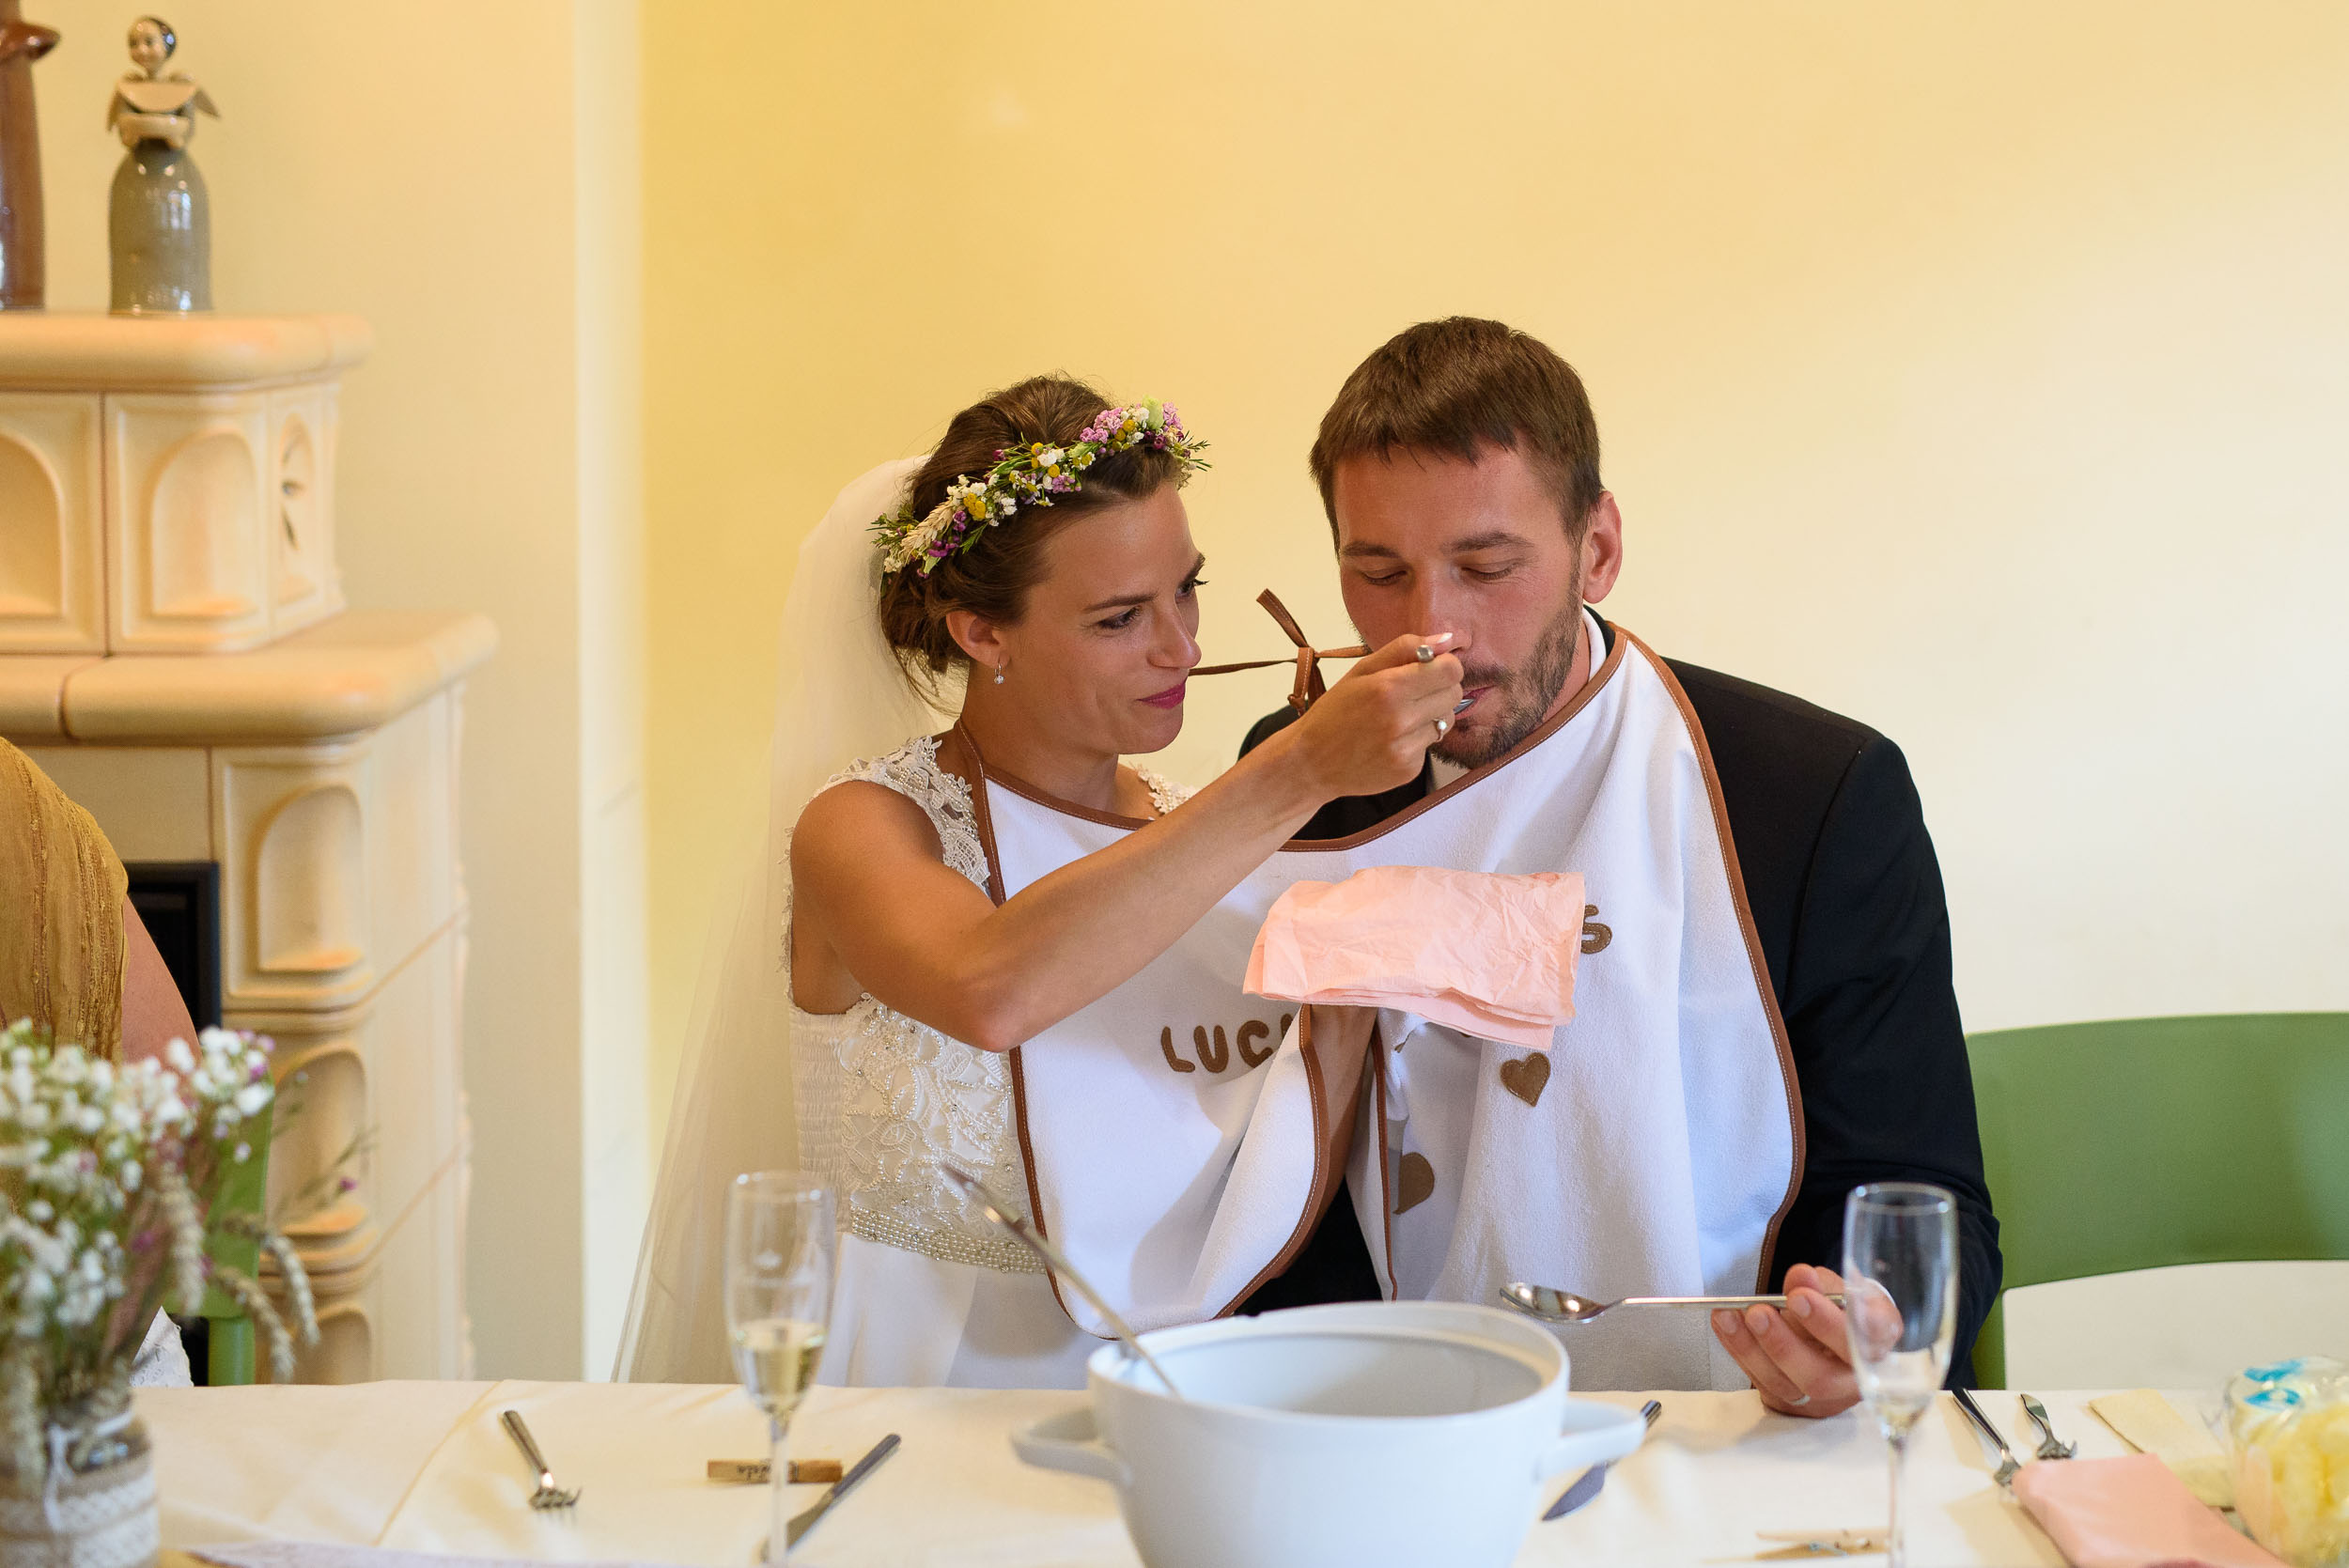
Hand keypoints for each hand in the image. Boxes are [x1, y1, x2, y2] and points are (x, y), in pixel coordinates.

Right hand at [1284, 632, 1465, 800]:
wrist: (1312, 763)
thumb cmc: (1334, 712)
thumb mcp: (1361, 670)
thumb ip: (1405, 649)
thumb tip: (1447, 639)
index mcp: (1388, 688)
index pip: (1451, 670)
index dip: (1444, 666)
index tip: (1430, 669)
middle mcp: (1401, 719)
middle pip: (1454, 694)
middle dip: (1440, 689)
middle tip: (1413, 693)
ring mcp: (1406, 748)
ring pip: (1446, 721)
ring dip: (1430, 716)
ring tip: (1399, 719)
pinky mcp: (1410, 770)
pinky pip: (1431, 745)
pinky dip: (1417, 740)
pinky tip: (1392, 741)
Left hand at [1712, 1264, 1860, 1417]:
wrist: (1838, 1331)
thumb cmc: (1842, 1308)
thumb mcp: (1838, 1287)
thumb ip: (1820, 1283)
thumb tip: (1801, 1277)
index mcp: (1877, 1343)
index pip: (1865, 1340)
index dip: (1830, 1322)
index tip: (1800, 1296)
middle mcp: (1854, 1379)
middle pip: (1821, 1377)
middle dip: (1784, 1343)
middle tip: (1759, 1312)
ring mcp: (1824, 1397)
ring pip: (1788, 1385)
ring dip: (1752, 1349)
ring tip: (1730, 1316)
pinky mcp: (1795, 1403)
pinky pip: (1764, 1383)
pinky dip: (1741, 1351)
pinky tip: (1725, 1325)